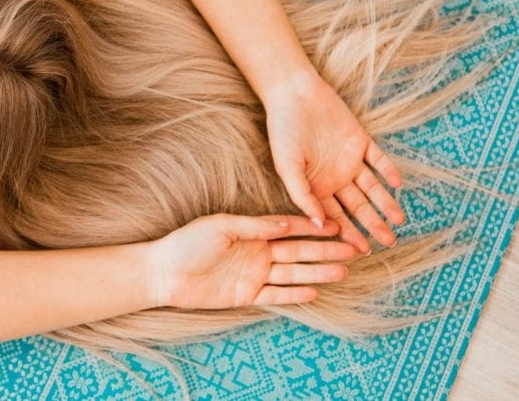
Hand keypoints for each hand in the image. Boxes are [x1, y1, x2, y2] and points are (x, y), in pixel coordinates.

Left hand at [149, 214, 354, 308]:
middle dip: (326, 250)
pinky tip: (316, 291)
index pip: (289, 228)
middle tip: (354, 249)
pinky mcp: (247, 295)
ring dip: (318, 272)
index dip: (314, 228)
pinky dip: (296, 294)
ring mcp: (253, 275)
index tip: (338, 226)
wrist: (164, 273)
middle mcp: (257, 252)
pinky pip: (277, 295)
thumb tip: (288, 223)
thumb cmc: (187, 244)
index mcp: (251, 232)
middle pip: (298, 252)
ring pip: (293, 273)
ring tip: (343, 271)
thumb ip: (255, 226)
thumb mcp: (221, 227)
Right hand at [262, 71, 405, 252]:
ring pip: (372, 187)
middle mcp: (334, 177)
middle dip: (372, 224)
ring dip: (385, 203)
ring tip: (399, 220)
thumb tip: (318, 223)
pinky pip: (378, 160)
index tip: (361, 250)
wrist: (294, 95)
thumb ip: (302, 195)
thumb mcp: (287, 167)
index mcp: (315, 187)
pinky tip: (397, 185)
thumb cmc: (283, 131)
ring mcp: (349, 160)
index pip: (335, 216)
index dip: (348, 233)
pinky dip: (388, 171)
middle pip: (358, 206)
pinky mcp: (360, 141)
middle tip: (389, 242)